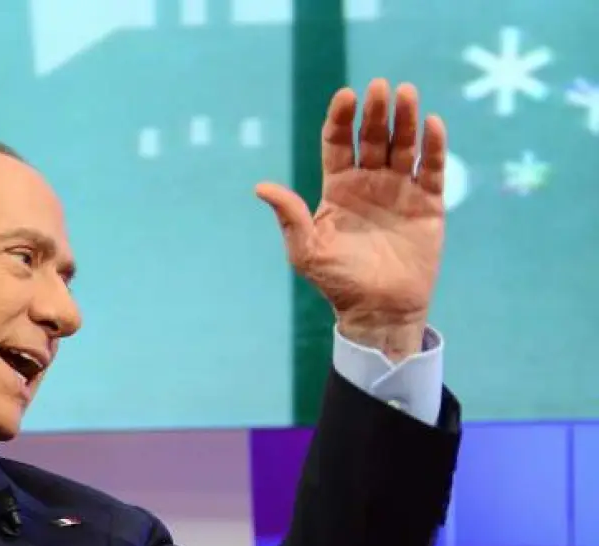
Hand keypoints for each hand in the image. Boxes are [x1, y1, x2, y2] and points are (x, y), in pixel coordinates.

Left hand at [256, 79, 445, 359]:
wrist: (379, 310)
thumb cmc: (338, 282)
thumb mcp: (307, 251)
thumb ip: (289, 217)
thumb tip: (261, 187)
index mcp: (338, 187)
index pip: (338, 142)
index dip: (341, 118)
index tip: (345, 96)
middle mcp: (369, 182)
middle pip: (372, 137)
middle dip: (375, 111)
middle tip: (379, 86)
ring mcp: (399, 190)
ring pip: (403, 145)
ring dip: (406, 119)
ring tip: (405, 93)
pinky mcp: (428, 203)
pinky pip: (432, 168)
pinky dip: (434, 146)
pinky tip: (432, 124)